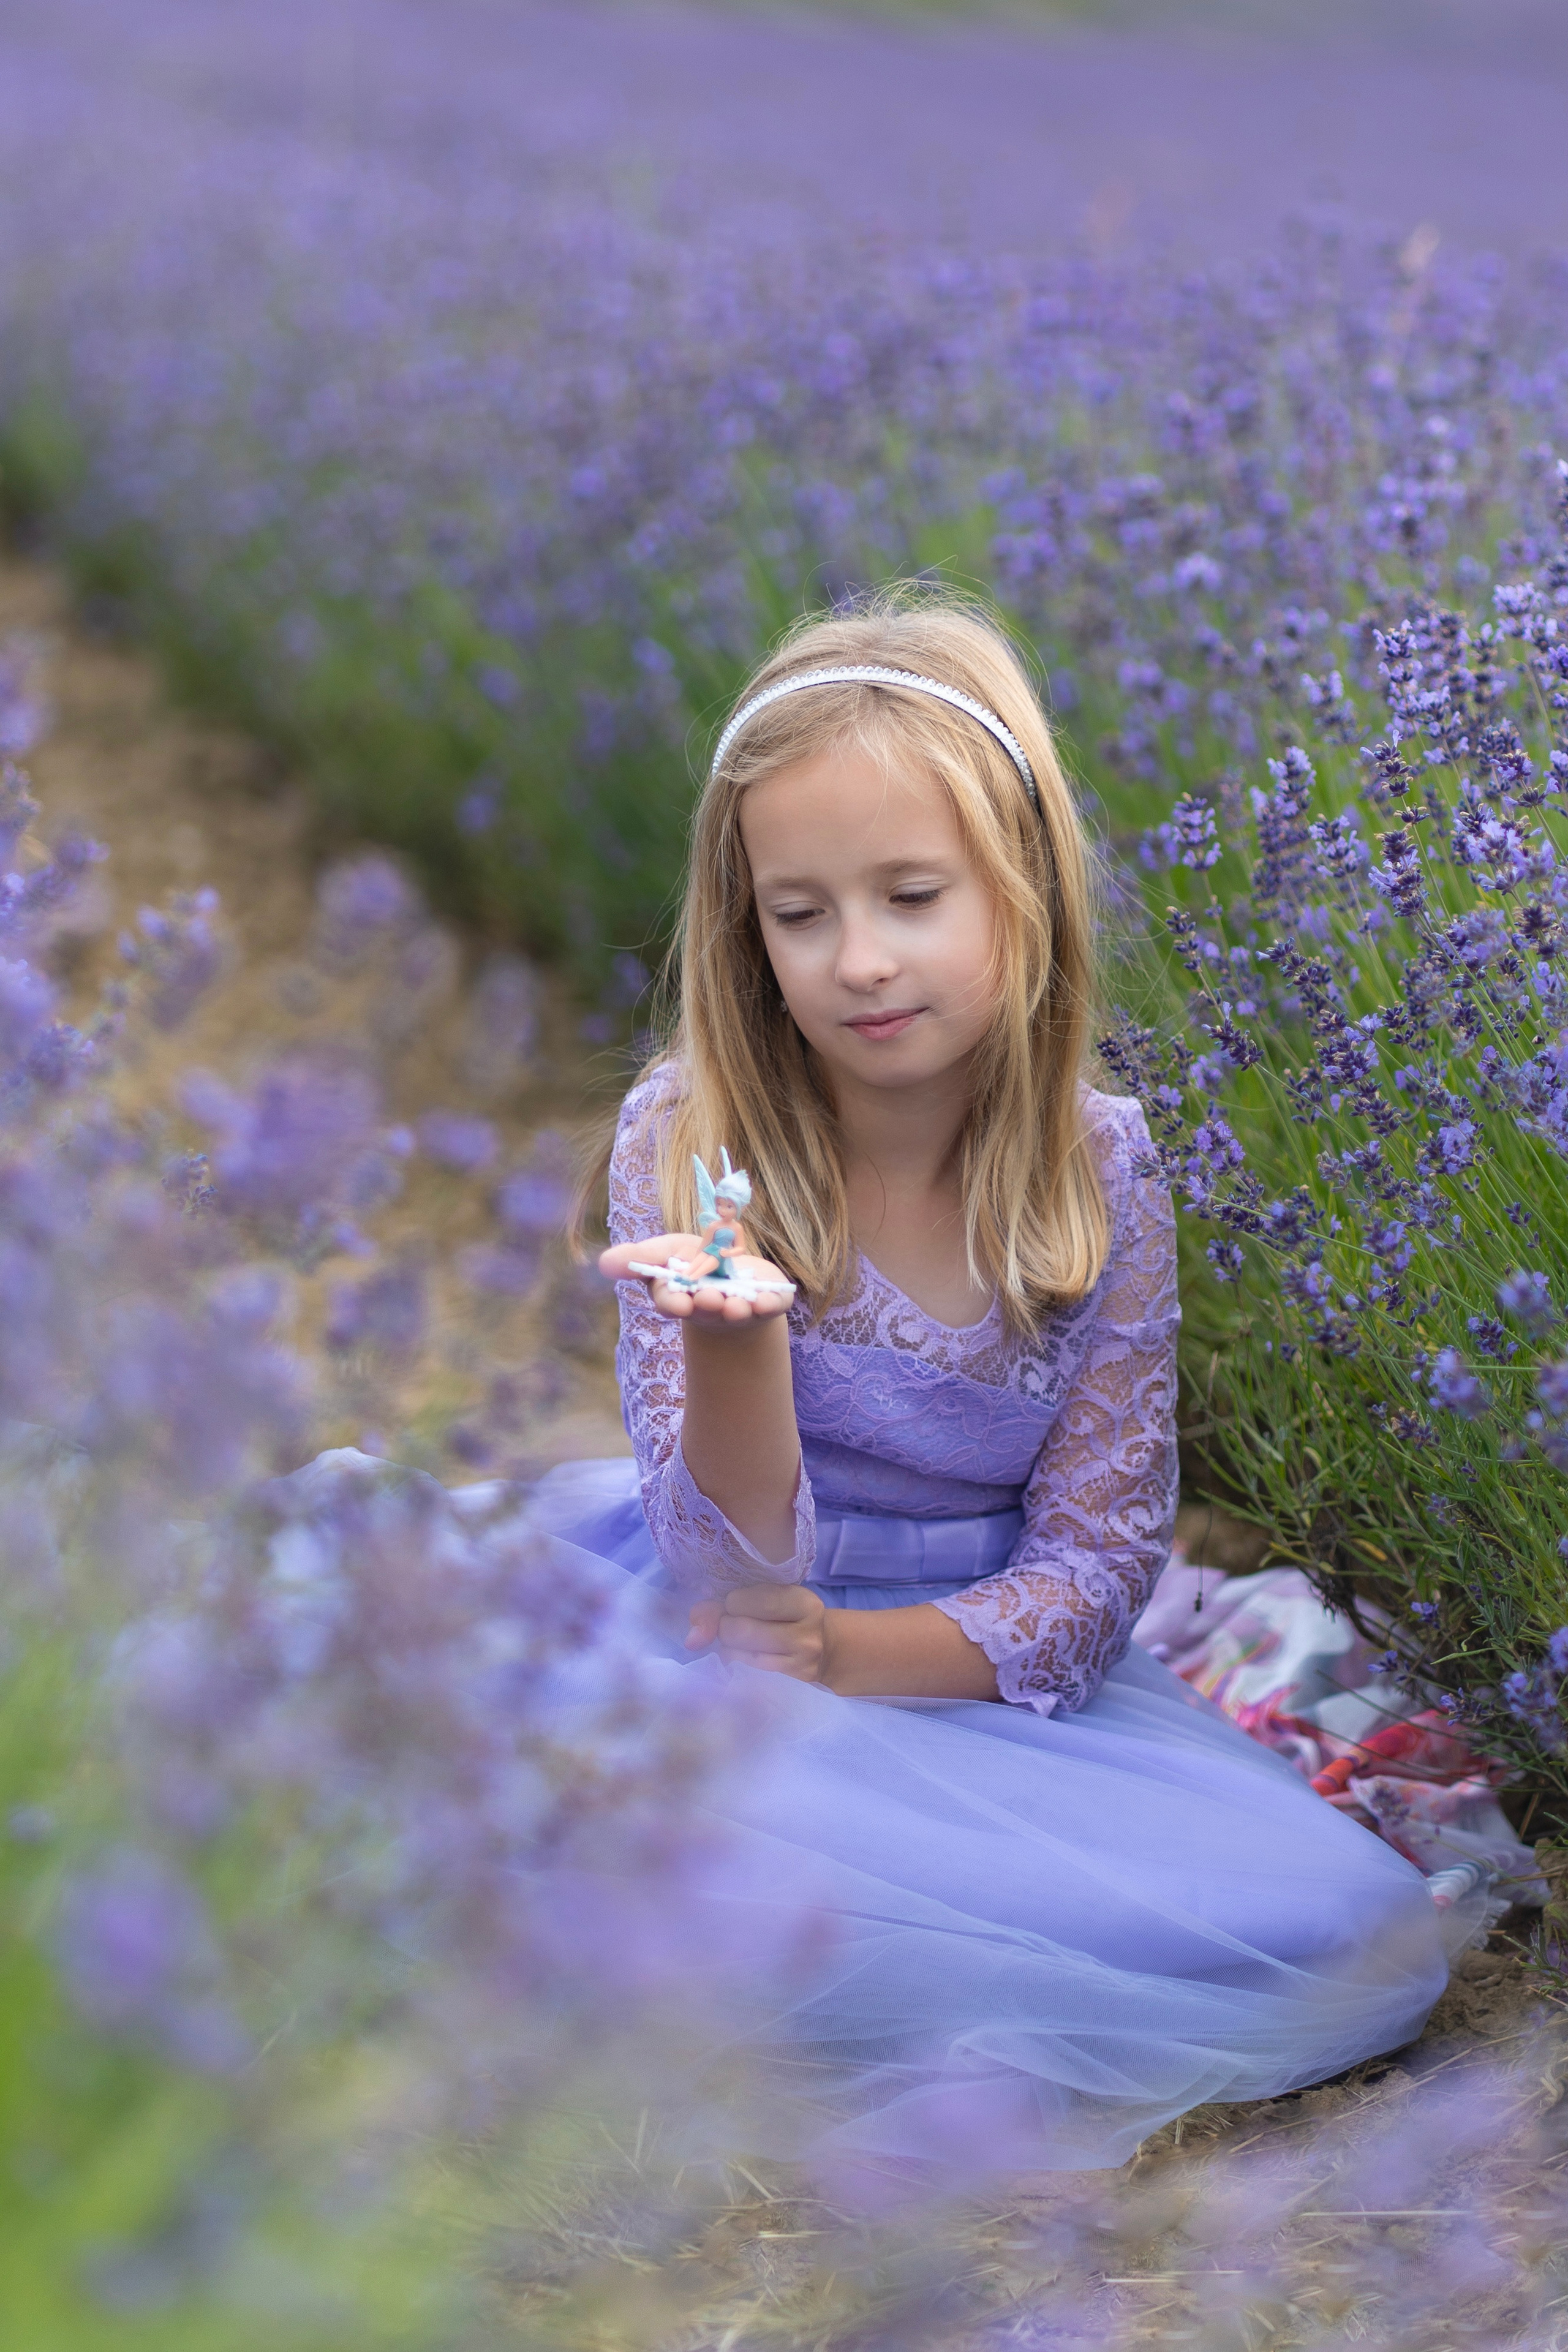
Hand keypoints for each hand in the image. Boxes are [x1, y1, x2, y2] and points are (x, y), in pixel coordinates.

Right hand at [598, 1233, 794, 1324]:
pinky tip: (767, 1301)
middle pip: (704, 1308)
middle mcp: (708, 1308)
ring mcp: (739, 1308)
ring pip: (736, 1311)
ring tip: (737, 1305)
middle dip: (706, 1303)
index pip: (671, 1301)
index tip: (678, 1301)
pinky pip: (770, 1307)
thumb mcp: (667, 1253)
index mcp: (681, 1296)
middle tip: (709, 1298)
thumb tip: (602, 1263)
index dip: (673, 1302)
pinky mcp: (767, 1304)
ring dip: (735, 1309)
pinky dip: (769, 1304)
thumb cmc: (696, 1263)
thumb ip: (640, 1257)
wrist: (738, 1279)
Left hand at [685, 1582, 830, 1681]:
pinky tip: (741, 1655)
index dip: (732, 1603)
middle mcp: (806, 1632)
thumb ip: (724, 1605)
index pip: (743, 1600)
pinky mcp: (792, 1683)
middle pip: (739, 1629)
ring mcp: (800, 1661)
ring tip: (739, 1640)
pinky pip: (747, 1671)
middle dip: (726, 1626)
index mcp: (801, 1601)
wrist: (827, 1649)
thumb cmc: (789, 1616)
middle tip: (735, 1624)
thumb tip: (691, 1638)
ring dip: (729, 1646)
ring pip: (741, 1654)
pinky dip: (736, 1661)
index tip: (740, 1604)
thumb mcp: (769, 1598)